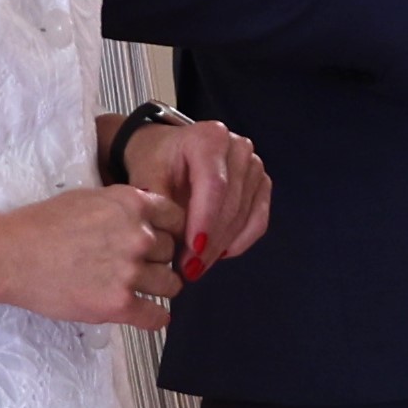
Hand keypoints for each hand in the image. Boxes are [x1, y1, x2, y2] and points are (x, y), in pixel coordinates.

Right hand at [0, 184, 194, 330]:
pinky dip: (156, 318)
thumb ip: (124, 207)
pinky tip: (148, 314)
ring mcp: (130, 271)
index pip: (176, 218)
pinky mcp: (118, 303)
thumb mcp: (89, 198)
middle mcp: (137, 235)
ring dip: (160, 288)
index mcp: (131, 204)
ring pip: (171, 284)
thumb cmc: (41, 225)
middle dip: (158, 259)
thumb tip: (149, 220)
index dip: (170, 231)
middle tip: (136, 266)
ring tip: (140, 289)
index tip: (162, 241)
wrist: (10, 255)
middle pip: (171, 252)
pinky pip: (156, 317)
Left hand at [124, 113, 273, 274]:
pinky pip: (257, 221)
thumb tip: (169, 242)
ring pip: (244, 216)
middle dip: (209, 243)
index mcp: (210, 138)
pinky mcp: (261, 183)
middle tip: (187, 270)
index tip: (191, 252)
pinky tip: (218, 255)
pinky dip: (239, 241)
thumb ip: (158, 208)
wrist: (168, 151)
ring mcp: (254, 165)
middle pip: (230, 204)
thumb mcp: (146, 178)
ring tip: (195, 266)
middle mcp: (238, 148)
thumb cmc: (156, 162)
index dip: (204, 222)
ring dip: (220, 246)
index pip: (214, 186)